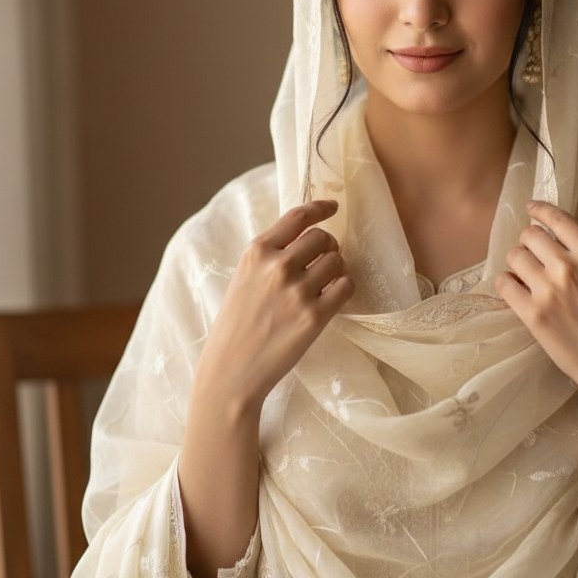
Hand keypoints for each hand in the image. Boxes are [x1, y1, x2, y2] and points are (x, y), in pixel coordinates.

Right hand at [192, 198, 354, 416]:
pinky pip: (346, 286)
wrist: (231, 371)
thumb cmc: (236, 325)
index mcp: (256, 252)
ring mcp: (297, 291)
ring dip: (336, 270)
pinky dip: (344, 289)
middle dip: (328, 247)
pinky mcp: (314, 316)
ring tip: (323, 286)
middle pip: (323, 238)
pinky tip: (332, 299)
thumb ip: (270, 256)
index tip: (334, 206)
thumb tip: (309, 236)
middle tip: (323, 263)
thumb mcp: (244, 278)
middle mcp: (277, 266)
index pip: (297, 216)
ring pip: (338, 261)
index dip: (320, 208)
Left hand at [495, 200, 577, 408]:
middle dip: (529, 245)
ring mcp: (548, 289)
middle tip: (534, 260)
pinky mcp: (532, 313)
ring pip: (514, 257)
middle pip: (530, 236)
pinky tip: (516, 292)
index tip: (531, 209)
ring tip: (527, 279)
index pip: (558, 219)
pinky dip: (507, 285)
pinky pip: (503, 283)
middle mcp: (568, 266)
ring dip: (517, 265)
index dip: (540, 211)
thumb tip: (547, 242)